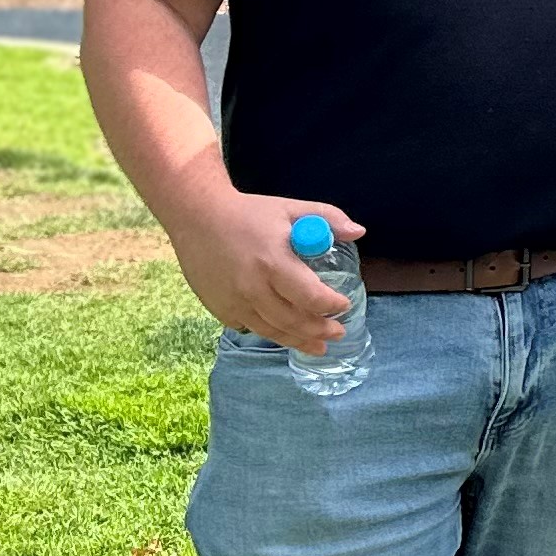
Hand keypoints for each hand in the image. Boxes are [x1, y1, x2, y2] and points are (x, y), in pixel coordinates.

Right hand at [172, 188, 366, 355]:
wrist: (196, 216)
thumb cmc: (248, 213)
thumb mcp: (290, 209)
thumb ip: (327, 218)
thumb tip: (359, 232)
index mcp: (274, 262)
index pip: (311, 297)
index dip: (331, 305)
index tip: (344, 305)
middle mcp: (253, 288)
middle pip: (293, 321)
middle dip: (319, 331)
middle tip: (337, 334)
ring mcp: (234, 302)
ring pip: (271, 330)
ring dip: (298, 341)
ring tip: (318, 347)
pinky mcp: (219, 308)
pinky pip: (250, 327)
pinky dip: (269, 331)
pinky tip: (283, 332)